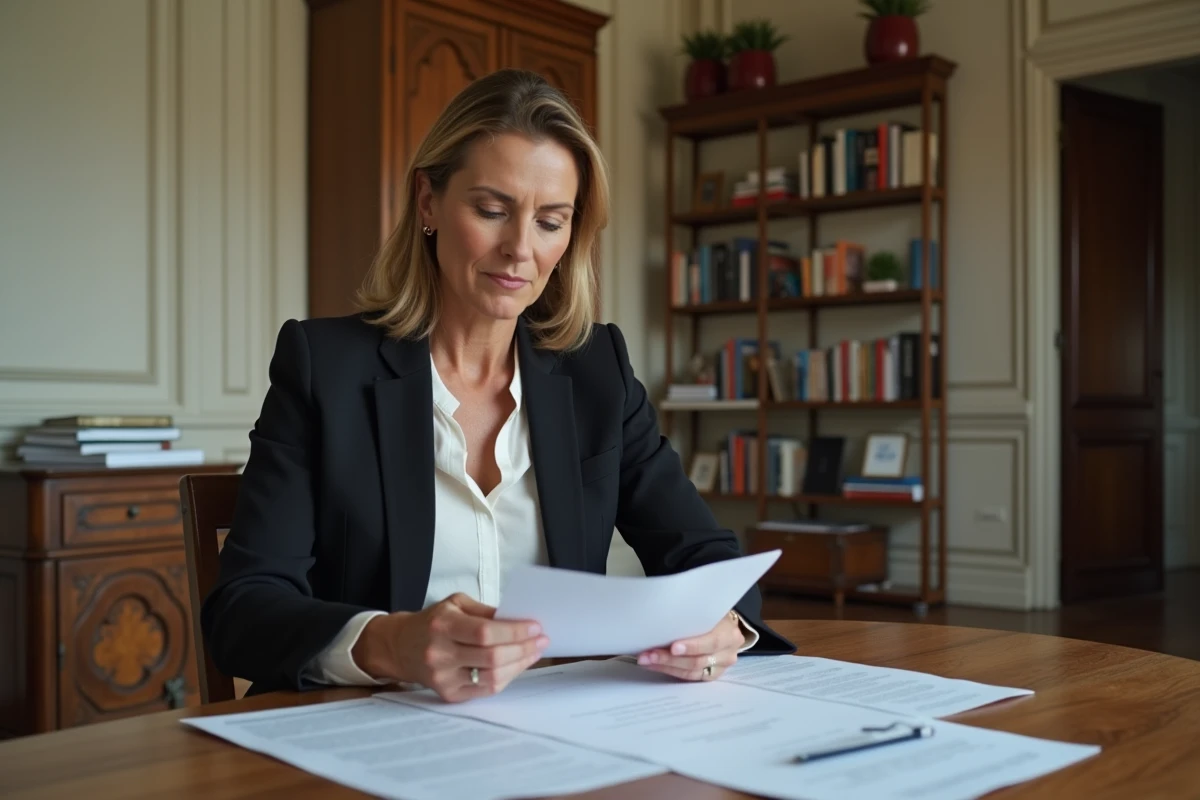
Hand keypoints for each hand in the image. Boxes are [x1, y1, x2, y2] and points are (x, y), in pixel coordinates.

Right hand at [352, 593, 548, 701]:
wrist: (400, 647)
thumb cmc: (432, 622)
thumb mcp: (455, 604)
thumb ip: (486, 612)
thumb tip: (518, 620)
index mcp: (442, 626)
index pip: (484, 632)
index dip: (514, 631)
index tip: (535, 627)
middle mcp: (440, 654)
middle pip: (491, 657)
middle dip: (523, 648)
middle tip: (541, 640)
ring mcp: (443, 678)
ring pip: (492, 677)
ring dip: (519, 665)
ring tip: (533, 653)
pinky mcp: (449, 694)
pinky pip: (486, 690)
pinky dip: (506, 677)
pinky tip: (516, 666)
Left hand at [635, 610, 743, 681]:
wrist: (725, 626)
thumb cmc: (712, 614)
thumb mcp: (709, 610)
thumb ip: (694, 615)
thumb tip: (664, 614)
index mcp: (729, 633)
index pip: (711, 642)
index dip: (691, 646)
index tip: (672, 647)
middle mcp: (728, 653)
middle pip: (697, 661)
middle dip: (669, 658)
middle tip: (648, 655)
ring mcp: (720, 667)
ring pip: (691, 672)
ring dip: (666, 666)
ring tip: (647, 660)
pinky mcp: (711, 675)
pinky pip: (690, 678)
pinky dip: (671, 671)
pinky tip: (656, 665)